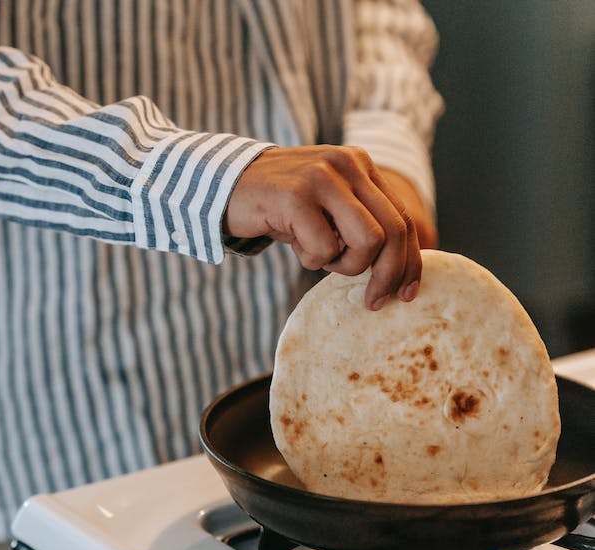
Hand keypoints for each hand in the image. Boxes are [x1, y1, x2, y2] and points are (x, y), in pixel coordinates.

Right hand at [224, 145, 419, 310]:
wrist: (222, 186)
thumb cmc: (277, 207)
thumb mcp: (325, 209)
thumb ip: (358, 224)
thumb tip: (397, 269)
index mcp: (360, 165)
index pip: (403, 218)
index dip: (411, 261)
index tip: (407, 293)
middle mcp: (347, 164)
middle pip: (395, 231)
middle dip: (388, 275)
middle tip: (373, 301)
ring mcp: (322, 177)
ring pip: (368, 240)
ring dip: (345, 264)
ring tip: (319, 257)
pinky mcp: (295, 195)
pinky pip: (324, 248)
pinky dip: (311, 259)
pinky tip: (293, 244)